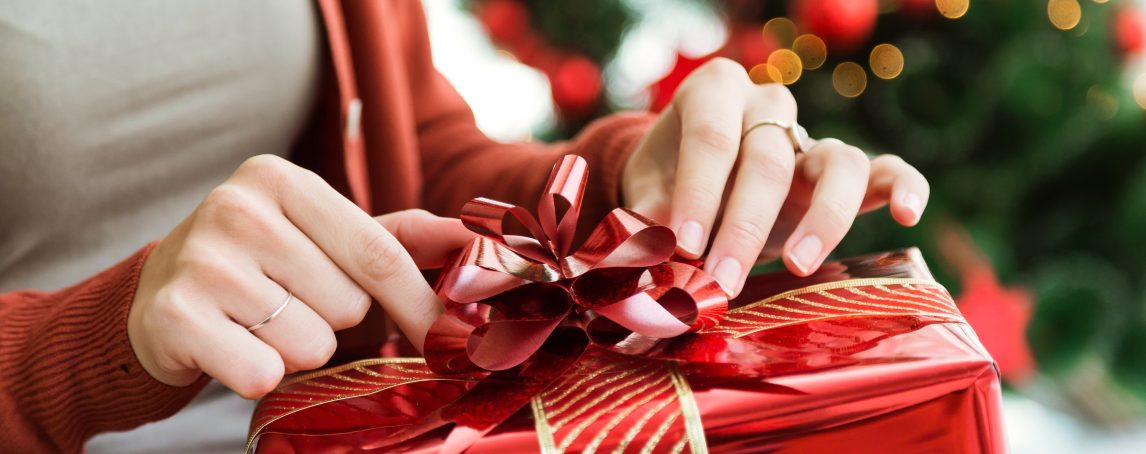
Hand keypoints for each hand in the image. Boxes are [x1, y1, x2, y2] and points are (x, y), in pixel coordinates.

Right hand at [128, 155, 474, 398]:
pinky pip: (263, 373)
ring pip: (310, 343)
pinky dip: (258, 374)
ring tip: (258, 324)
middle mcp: (236, 207)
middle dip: (334, 321)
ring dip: (295, 350)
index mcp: (280, 180)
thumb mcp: (325, 238)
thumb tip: (473, 240)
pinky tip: (232, 345)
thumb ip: (399, 238)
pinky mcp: (174, 316)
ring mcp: (201, 260)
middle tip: (291, 305)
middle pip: (348, 304)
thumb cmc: (262, 268)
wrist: (158, 301)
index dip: (421, 304)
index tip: (452, 338)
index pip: (378, 252)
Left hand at [623, 58, 928, 295]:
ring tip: (797, 265)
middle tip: (722, 279)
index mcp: (713, 92)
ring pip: (838, 162)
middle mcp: (768, 105)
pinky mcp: (848, 172)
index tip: (684, 245)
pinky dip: (906, 188)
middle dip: (743, 226)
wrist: (691, 181)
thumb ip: (649, 221)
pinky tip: (908, 217)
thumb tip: (650, 260)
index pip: (711, 138)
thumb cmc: (667, 183)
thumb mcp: (647, 192)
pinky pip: (889, 170)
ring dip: (821, 218)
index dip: (698, 192)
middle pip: (767, 160)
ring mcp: (812, 137)